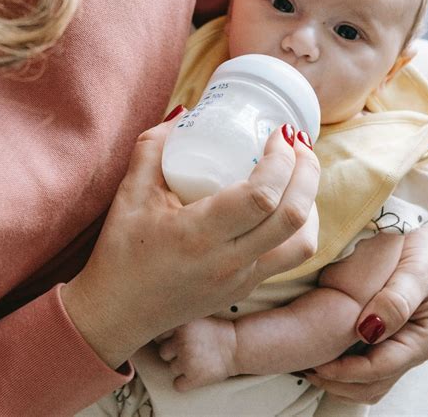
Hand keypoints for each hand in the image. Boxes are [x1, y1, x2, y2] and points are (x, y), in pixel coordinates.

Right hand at [62, 116, 318, 369]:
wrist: (117, 313)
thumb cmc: (121, 250)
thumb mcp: (130, 192)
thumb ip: (155, 146)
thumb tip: (185, 113)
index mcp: (200, 234)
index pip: (262, 196)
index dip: (281, 160)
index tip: (279, 134)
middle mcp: (229, 261)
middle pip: (294, 217)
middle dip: (308, 172)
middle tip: (299, 144)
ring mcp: (241, 280)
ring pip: (302, 243)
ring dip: (310, 202)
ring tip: (299, 173)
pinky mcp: (245, 290)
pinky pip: (289, 258)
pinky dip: (299, 226)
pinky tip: (285, 203)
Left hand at [156, 317, 236, 389]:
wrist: (236, 346)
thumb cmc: (215, 332)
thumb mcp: (196, 317)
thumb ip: (178, 322)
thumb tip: (156, 328)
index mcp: (180, 324)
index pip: (159, 336)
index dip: (167, 339)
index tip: (177, 340)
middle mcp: (181, 341)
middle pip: (163, 353)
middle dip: (174, 353)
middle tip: (190, 350)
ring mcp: (186, 360)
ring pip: (171, 368)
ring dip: (181, 367)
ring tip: (197, 360)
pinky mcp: (193, 377)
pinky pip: (177, 385)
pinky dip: (184, 382)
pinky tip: (195, 373)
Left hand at [306, 202, 427, 404]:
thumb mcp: (419, 272)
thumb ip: (398, 300)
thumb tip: (368, 330)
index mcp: (418, 341)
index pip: (379, 371)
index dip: (347, 372)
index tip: (319, 364)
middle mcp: (406, 349)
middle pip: (370, 385)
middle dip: (338, 383)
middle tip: (304, 368)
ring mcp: (395, 344)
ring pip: (366, 381)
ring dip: (337, 379)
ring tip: (307, 363)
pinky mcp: (383, 333)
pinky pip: (362, 360)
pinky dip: (341, 363)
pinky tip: (319, 347)